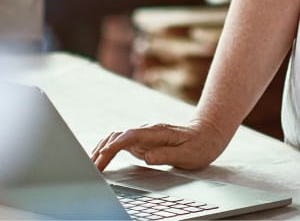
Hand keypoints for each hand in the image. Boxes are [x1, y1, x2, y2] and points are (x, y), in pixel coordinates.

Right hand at [91, 116, 229, 171]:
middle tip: (91, 168)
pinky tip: (100, 157)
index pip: (131, 136)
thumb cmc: (200, 145)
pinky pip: (121, 143)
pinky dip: (108, 149)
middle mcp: (148, 131)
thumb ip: (166, 154)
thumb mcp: (187, 153)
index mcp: (158, 132)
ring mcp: (144, 135)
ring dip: (103, 149)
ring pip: (117, 138)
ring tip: (90, 164)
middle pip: (119, 137)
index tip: (103, 155)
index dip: (116, 144)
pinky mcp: (143, 141)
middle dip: (103, 150)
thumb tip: (146, 157)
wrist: (208, 133)